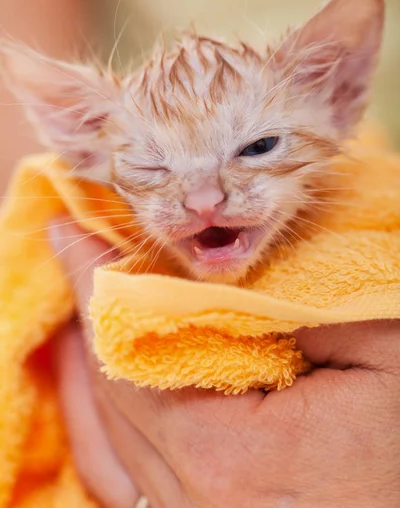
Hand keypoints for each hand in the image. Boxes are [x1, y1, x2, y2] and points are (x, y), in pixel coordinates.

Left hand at [50, 218, 399, 507]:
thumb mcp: (378, 350)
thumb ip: (298, 301)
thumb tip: (227, 262)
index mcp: (227, 455)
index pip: (130, 353)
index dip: (97, 284)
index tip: (72, 234)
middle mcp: (194, 500)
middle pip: (112, 390)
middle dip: (90, 312)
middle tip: (76, 249)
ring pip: (110, 430)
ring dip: (92, 359)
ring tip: (78, 302)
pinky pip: (128, 466)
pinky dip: (108, 413)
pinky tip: (102, 379)